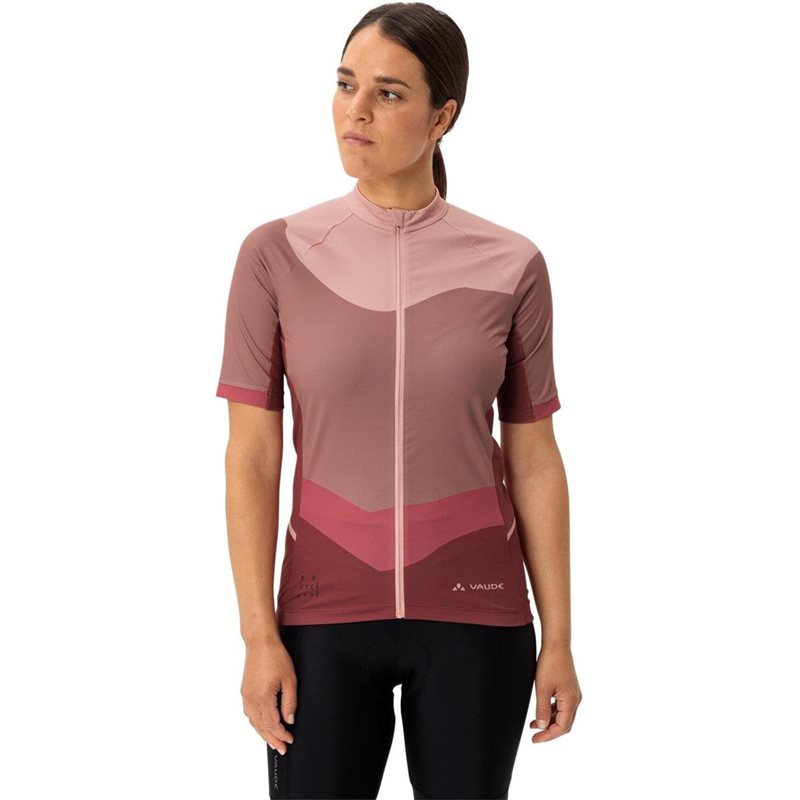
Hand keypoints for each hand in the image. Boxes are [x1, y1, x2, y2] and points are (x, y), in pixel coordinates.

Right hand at [241, 638, 297, 753]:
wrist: (260, 642)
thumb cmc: (276, 657)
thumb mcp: (290, 679)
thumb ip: (290, 702)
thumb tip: (289, 720)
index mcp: (263, 697)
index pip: (273, 724)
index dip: (282, 734)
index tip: (290, 739)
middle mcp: (251, 699)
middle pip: (261, 727)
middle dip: (272, 739)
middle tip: (281, 748)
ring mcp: (246, 695)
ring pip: (253, 722)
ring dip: (263, 733)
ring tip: (272, 741)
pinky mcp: (244, 691)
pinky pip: (249, 713)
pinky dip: (256, 722)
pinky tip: (261, 724)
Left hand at [529, 644, 581, 742]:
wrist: (556, 644)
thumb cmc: (550, 663)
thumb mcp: (542, 689)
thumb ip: (542, 709)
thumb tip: (541, 726)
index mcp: (571, 701)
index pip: (562, 727)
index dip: (548, 736)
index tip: (535, 739)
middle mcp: (575, 699)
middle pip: (564, 723)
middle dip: (549, 731)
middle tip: (535, 736)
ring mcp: (573, 693)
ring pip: (562, 714)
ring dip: (549, 721)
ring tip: (534, 724)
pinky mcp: (569, 687)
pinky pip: (562, 705)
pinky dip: (552, 711)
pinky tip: (541, 711)